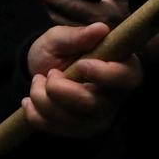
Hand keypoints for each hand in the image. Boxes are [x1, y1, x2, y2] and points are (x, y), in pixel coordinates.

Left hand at [21, 22, 142, 138]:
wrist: (38, 71)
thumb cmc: (58, 51)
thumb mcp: (61, 37)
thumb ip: (77, 35)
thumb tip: (100, 29)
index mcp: (120, 67)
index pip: (128, 78)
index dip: (105, 74)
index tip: (81, 64)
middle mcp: (114, 96)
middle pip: (94, 104)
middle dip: (60, 89)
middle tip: (49, 73)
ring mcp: (97, 117)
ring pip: (70, 119)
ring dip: (42, 98)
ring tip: (38, 81)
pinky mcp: (80, 130)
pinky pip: (54, 128)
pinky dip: (35, 113)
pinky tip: (31, 100)